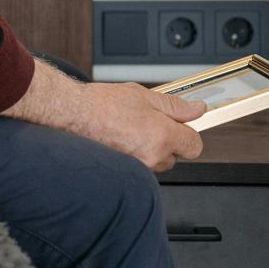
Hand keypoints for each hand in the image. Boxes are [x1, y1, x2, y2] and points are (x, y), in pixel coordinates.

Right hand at [66, 81, 206, 173]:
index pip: (195, 145)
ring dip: (150, 150)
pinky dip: (135, 155)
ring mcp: (138, 167)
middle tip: (146, 123)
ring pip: (156, 162)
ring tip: (130, 130)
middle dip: (166, 141)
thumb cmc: (101, 104)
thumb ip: (175, 105)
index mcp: (163, 136)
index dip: (187, 133)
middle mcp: (152, 156)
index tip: (178, 126)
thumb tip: (197, 109)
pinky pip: (140, 166)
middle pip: (175, 156)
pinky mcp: (124, 171)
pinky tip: (121, 140)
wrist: (71, 113)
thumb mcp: (143, 95)